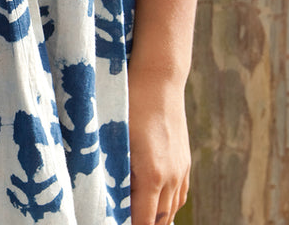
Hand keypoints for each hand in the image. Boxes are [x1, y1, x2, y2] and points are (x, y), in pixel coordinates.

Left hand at [127, 69, 190, 224]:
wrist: (159, 78)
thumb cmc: (131, 103)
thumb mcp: (115, 135)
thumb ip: (113, 167)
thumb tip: (104, 189)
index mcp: (152, 174)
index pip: (143, 220)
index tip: (114, 222)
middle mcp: (171, 176)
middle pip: (160, 219)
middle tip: (123, 221)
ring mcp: (181, 168)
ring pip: (173, 208)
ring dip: (159, 219)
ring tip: (142, 220)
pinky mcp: (185, 159)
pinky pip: (181, 194)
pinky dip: (170, 206)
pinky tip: (160, 205)